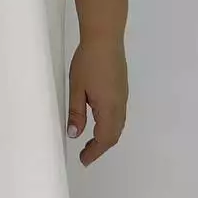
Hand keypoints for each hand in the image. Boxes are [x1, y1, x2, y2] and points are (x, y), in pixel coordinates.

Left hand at [67, 39, 127, 166]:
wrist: (105, 37)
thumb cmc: (87, 62)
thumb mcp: (76, 88)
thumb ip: (76, 113)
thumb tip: (74, 134)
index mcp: (109, 108)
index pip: (104, 138)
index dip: (94, 151)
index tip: (83, 160)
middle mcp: (120, 105)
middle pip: (114, 134)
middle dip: (101, 146)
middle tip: (86, 153)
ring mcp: (123, 96)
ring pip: (118, 124)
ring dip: (106, 136)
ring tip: (91, 140)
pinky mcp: (122, 88)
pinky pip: (119, 114)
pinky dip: (110, 125)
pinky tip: (99, 120)